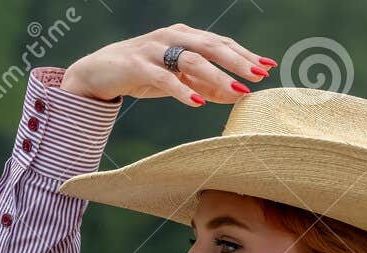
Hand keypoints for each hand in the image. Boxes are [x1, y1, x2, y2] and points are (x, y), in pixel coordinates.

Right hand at [60, 29, 274, 106]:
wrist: (98, 72)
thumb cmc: (141, 74)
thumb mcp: (177, 79)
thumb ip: (204, 84)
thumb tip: (237, 94)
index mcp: (184, 36)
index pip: (220, 43)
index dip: (244, 54)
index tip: (267, 67)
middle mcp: (172, 37)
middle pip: (211, 46)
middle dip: (238, 61)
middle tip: (260, 75)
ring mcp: (154, 49)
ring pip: (192, 60)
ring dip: (217, 76)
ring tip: (237, 91)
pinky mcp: (137, 65)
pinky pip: (164, 78)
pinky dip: (182, 89)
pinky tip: (198, 102)